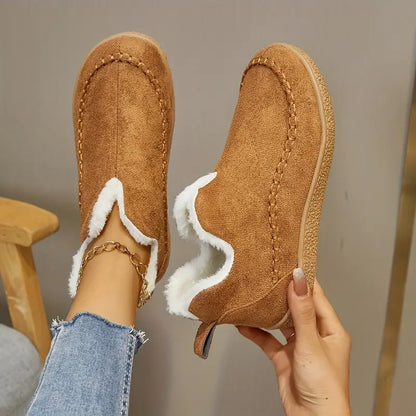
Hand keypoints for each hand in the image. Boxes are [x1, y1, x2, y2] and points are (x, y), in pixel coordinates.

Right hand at [237, 268, 350, 415]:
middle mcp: (316, 336)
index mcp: (331, 330)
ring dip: (268, 313)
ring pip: (281, 323)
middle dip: (282, 293)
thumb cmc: (324, 387)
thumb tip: (299, 280)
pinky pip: (268, 341)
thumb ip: (302, 311)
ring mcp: (299, 347)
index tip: (289, 263)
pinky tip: (244, 325)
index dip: (303, 280)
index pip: (316, 297)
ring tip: (255, 297)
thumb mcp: (311, 343)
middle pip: (297, 307)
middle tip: (267, 276)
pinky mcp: (284, 359)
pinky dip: (256, 333)